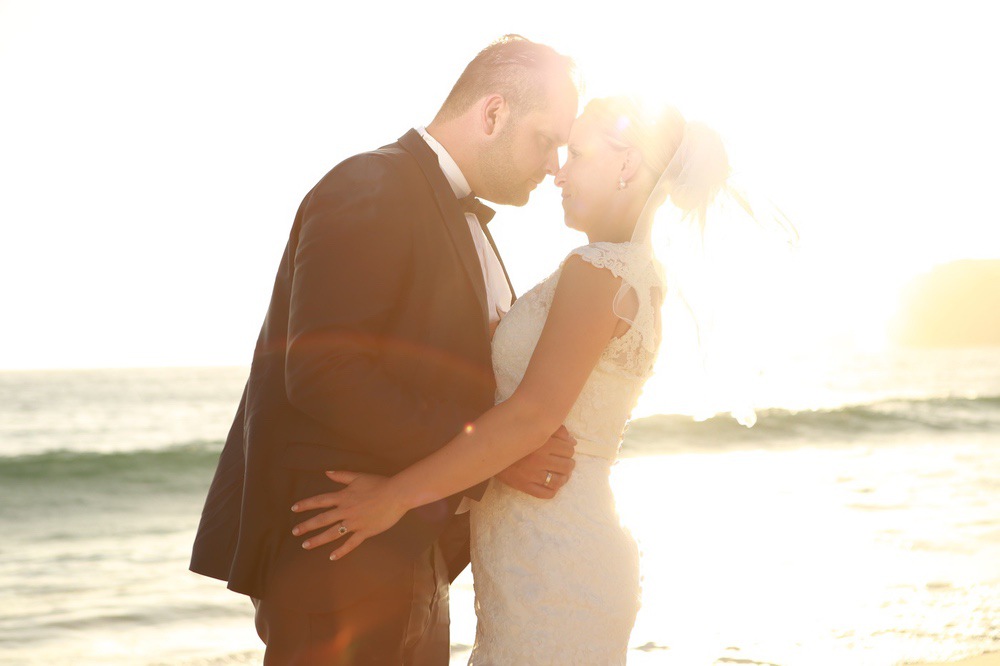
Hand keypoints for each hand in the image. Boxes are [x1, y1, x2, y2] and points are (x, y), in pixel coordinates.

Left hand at [290, 471, 405, 560]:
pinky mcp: (364, 532)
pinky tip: (331, 557)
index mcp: (343, 496)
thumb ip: (341, 475)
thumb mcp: (358, 477)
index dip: (306, 504)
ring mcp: (354, 522)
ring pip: (332, 533)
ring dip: (318, 540)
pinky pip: (350, 543)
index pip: (320, 501)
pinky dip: (341, 551)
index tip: (294, 509)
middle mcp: (346, 510)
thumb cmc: (379, 483)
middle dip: (306, 526)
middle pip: (322, 519)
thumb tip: (326, 472)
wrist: (396, 494)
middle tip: (295, 531)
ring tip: (305, 545)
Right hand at [495, 425, 575, 498]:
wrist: (490, 449)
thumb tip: (573, 441)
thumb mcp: (535, 428)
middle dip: (568, 463)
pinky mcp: (525, 486)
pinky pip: (548, 493)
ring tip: (561, 474)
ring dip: (564, 477)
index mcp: (542, 443)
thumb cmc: (515, 437)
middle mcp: (539, 460)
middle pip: (568, 465)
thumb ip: (555, 430)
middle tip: (563, 461)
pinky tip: (552, 483)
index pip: (569, 450)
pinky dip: (554, 489)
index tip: (564, 450)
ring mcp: (532, 475)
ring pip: (560, 480)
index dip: (568, 449)